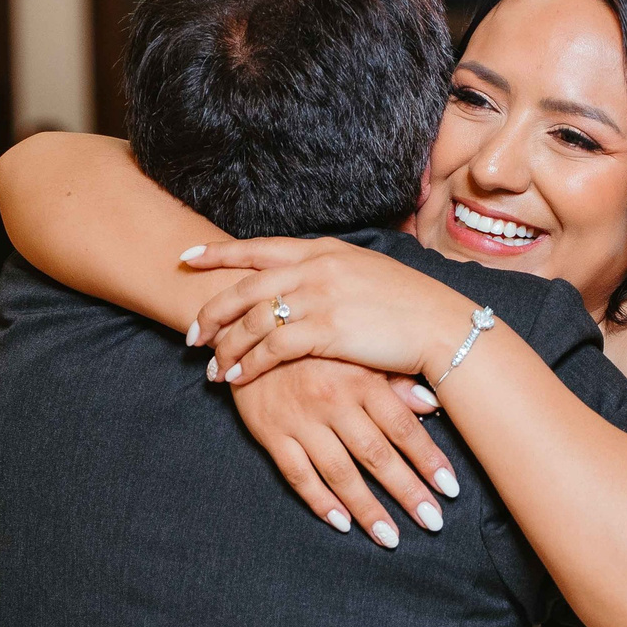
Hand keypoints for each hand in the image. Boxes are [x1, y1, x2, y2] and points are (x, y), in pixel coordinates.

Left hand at [188, 239, 473, 385]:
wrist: (440, 325)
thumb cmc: (407, 306)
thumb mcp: (364, 273)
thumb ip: (328, 271)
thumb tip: (301, 278)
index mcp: (323, 249)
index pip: (258, 247)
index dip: (219, 255)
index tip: (187, 259)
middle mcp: (316, 267)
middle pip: (246, 286)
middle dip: (213, 312)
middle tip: (191, 336)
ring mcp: (320, 297)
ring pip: (254, 320)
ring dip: (227, 347)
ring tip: (212, 368)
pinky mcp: (327, 330)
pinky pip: (272, 348)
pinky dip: (249, 364)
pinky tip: (238, 379)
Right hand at [230, 361, 459, 547]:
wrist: (250, 329)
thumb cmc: (315, 344)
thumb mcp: (357, 350)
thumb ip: (395, 380)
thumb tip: (434, 405)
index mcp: (359, 379)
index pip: (402, 427)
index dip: (428, 460)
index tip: (450, 488)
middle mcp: (332, 401)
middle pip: (376, 456)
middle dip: (407, 492)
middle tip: (433, 521)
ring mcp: (300, 420)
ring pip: (339, 473)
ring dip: (367, 508)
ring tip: (390, 537)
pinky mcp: (271, 433)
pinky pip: (297, 475)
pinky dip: (320, 501)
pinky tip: (342, 523)